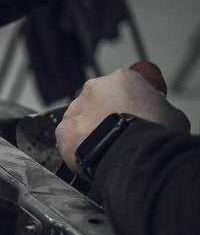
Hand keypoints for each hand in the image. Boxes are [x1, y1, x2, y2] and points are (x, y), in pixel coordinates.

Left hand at [56, 63, 190, 170]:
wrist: (134, 156)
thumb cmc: (154, 133)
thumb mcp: (171, 113)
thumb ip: (158, 107)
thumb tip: (156, 112)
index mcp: (121, 78)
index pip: (121, 87)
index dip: (127, 102)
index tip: (132, 114)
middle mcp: (93, 88)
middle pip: (97, 101)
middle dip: (104, 115)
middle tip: (116, 132)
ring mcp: (75, 109)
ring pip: (81, 119)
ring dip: (89, 130)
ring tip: (104, 147)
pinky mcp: (62, 131)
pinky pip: (69, 138)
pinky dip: (77, 146)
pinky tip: (91, 154)